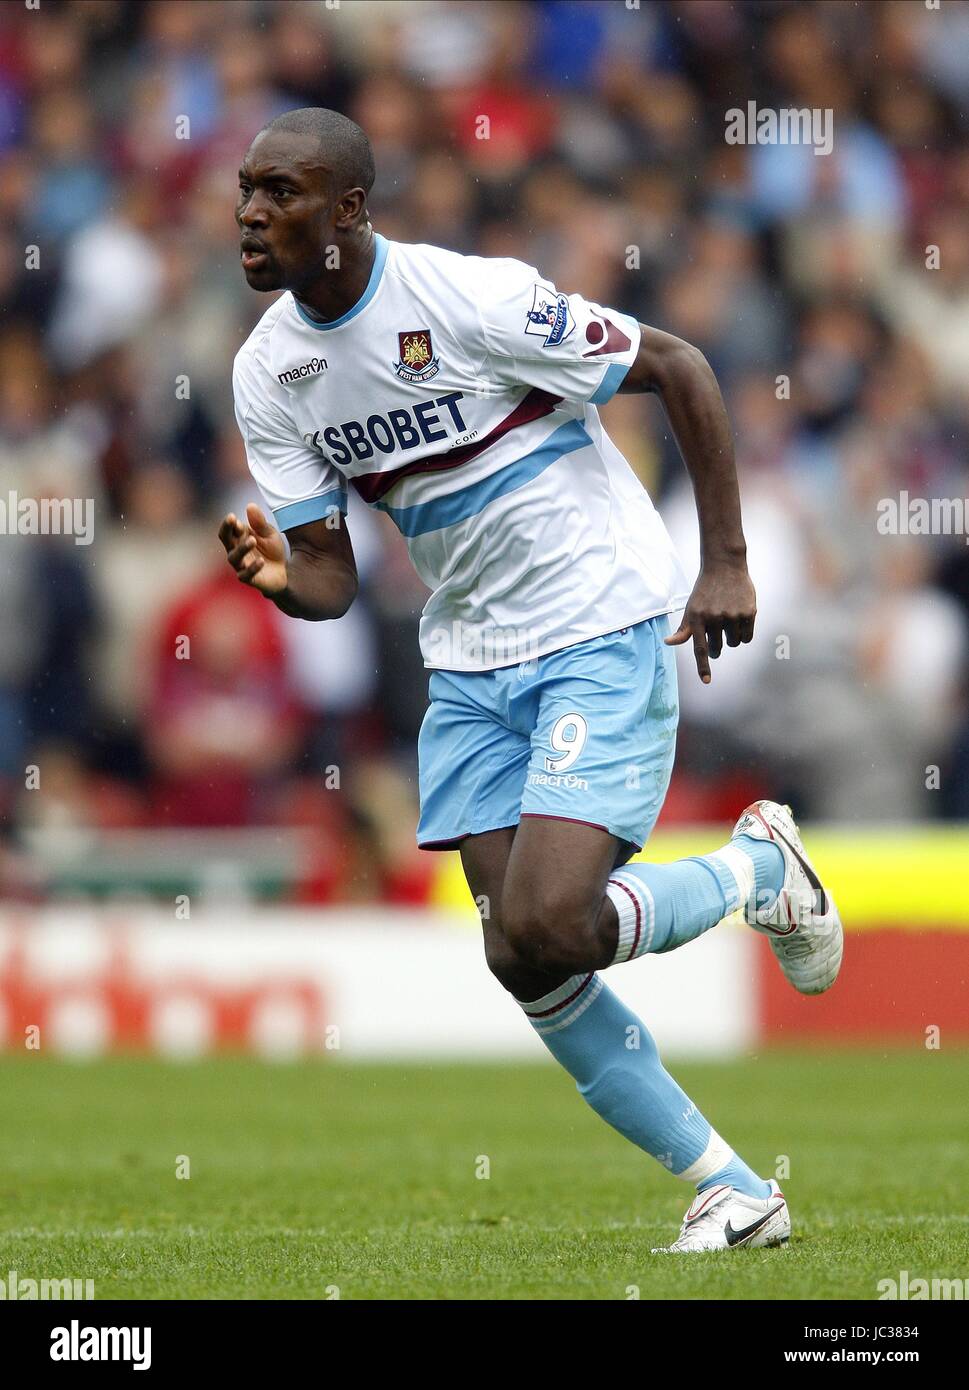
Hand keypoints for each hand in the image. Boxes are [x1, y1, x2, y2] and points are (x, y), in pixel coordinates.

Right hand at [218, 503, 288, 595]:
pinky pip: (246, 575)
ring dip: (242, 548)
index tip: (232, 516)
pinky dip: (253, 568)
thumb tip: (250, 505)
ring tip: (252, 540)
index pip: (228, 529)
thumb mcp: (270, 534)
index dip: (229, 523)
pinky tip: (261, 561)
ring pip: (234, 557)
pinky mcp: (249, 579)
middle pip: (225, 540)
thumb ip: (260, 523)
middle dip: (227, 530)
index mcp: (239, 537)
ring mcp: (241, 565)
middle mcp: (236, 551)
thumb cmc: (272, 550)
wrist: (285, 571)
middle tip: (233, 521)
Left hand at [665, 560, 755, 683]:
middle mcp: (715, 617)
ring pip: (734, 643)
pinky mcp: (748, 612)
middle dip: (717, 646)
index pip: (700, 648)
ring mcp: (732, 615)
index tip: (706, 681)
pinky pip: (747, 637)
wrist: (724, 566)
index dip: (703, 666)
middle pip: (718, 648)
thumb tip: (668, 643)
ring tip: (728, 620)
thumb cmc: (705, 591)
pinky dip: (744, 634)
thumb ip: (684, 629)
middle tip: (716, 632)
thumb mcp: (691, 608)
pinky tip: (740, 620)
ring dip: (731, 638)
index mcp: (697, 618)